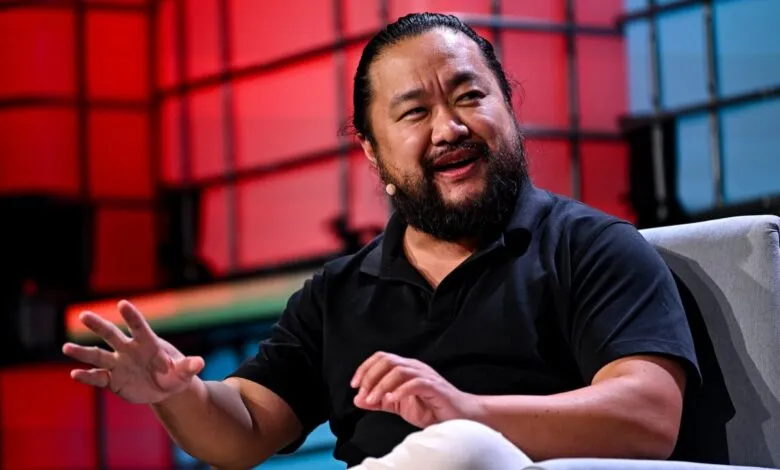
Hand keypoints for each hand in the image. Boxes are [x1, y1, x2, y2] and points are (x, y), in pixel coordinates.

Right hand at [62, 300, 204, 403]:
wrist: (166, 388)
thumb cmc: (176, 374)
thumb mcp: (185, 372)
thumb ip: (190, 366)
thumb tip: (200, 363)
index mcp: (148, 344)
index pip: (139, 327)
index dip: (131, 316)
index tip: (122, 304)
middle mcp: (129, 350)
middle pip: (112, 335)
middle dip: (98, 325)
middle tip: (83, 315)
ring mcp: (119, 364)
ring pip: (98, 355)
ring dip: (82, 352)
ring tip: (66, 347)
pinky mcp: (112, 380)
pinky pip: (97, 377)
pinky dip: (87, 376)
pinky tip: (75, 374)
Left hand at [350, 352, 480, 428]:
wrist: (460, 417)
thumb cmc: (432, 408)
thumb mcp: (399, 405)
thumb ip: (379, 402)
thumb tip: (357, 400)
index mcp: (406, 368)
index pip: (381, 358)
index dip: (364, 368)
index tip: (354, 385)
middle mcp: (415, 367)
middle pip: (387, 360)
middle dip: (370, 376)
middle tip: (363, 394)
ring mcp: (426, 375)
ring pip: (398, 370)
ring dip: (381, 385)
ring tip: (374, 400)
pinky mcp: (435, 387)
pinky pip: (415, 383)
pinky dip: (400, 391)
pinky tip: (391, 400)